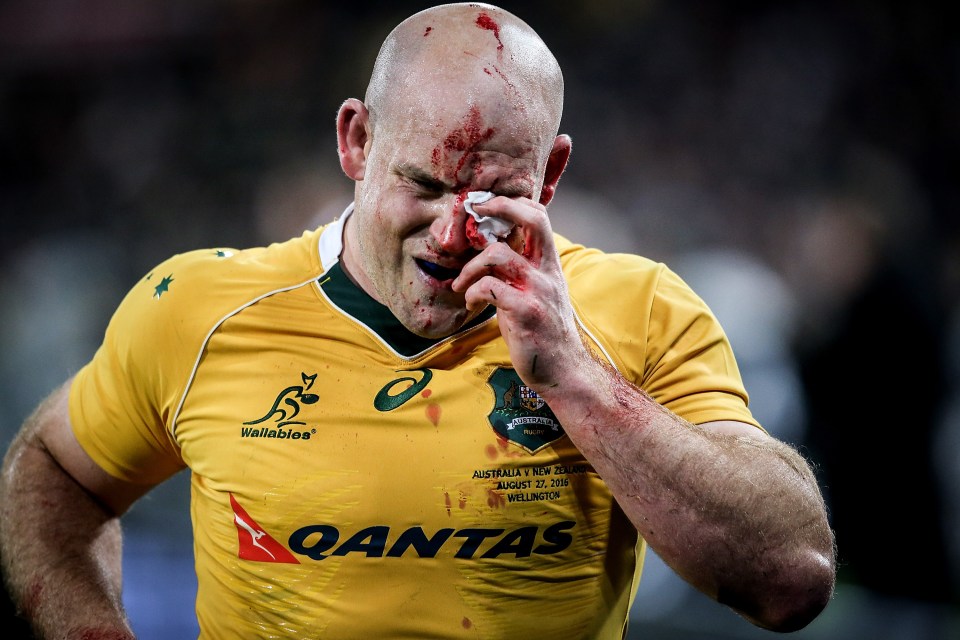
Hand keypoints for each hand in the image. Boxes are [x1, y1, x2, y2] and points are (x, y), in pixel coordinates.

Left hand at [452, 196, 591, 389]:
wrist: (563, 371)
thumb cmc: (543, 333)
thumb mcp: (536, 294)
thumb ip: (520, 272)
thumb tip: (490, 252)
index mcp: (549, 264)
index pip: (539, 215)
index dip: (513, 203)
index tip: (486, 206)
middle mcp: (546, 271)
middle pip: (531, 218)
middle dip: (498, 207)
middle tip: (474, 212)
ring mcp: (537, 290)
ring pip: (497, 253)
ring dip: (469, 267)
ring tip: (461, 284)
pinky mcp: (525, 311)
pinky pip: (489, 287)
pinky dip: (472, 292)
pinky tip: (470, 303)